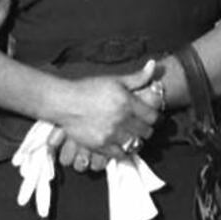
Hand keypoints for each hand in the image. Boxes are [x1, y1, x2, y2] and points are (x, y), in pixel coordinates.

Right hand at [51, 63, 165, 164]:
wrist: (65, 102)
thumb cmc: (88, 88)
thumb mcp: (114, 80)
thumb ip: (137, 77)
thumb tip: (154, 65)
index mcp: (127, 102)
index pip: (153, 116)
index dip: (155, 118)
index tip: (152, 118)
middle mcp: (121, 119)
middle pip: (146, 131)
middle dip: (146, 129)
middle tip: (141, 126)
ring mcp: (111, 134)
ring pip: (135, 143)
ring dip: (136, 140)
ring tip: (132, 136)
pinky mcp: (101, 145)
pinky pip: (121, 154)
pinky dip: (124, 151)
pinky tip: (120, 144)